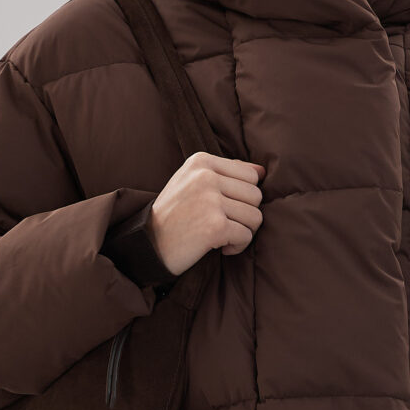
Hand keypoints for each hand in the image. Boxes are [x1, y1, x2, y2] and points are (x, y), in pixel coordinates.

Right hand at [149, 153, 262, 276]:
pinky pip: (246, 236)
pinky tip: (220, 247)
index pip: (250, 175)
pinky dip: (237, 247)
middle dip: (245, 215)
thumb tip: (262, 170)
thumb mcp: (192, 182)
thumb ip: (226, 172)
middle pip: (255, 195)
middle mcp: (206, 177)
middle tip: (224, 225)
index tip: (224, 209)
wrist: (147, 244)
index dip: (243, 197)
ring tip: (222, 236)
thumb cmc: (174, 215)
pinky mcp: (215, 226)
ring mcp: (210, 201)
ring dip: (243, 232)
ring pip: (255, 216)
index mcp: (201, 161)